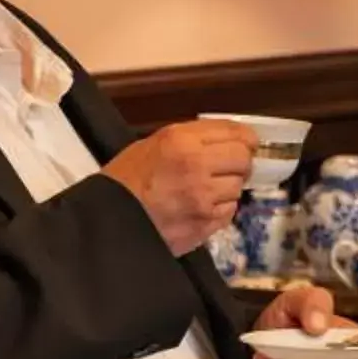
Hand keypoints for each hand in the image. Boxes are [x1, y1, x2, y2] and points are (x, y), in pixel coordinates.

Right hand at [102, 120, 256, 256]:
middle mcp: (198, 166)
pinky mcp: (205, 225)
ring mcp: (204, 198)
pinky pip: (228, 212)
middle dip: (239, 163)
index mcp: (182, 141)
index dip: (246, 139)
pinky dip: (220, 209)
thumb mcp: (155, 143)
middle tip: (226, 168)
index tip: (247, 144)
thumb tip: (229, 139)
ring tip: (205, 190)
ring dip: (227, 188)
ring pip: (238, 188)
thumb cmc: (126, 178)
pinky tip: (201, 207)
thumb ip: (192, 138)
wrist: (110, 220)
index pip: (236, 133)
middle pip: (243, 160)